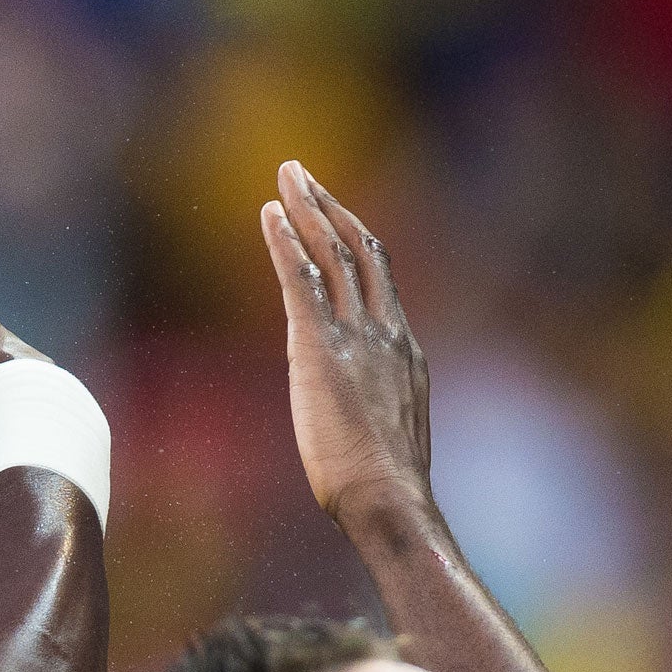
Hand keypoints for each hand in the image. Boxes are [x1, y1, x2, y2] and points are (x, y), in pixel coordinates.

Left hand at [260, 160, 433, 527]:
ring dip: (307, 209)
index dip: (354, 241)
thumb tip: (362, 413)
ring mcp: (355, 336)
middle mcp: (384, 331)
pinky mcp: (320, 348)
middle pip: (360, 250)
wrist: (388, 497)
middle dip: (329, 207)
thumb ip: (376, 405)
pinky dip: (286, 244)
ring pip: (333, 254)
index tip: (333, 215)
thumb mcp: (388, 432)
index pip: (378, 280)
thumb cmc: (385, 485)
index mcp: (401, 349)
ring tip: (285, 177)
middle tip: (302, 175)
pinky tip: (270, 216)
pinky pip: (303, 282)